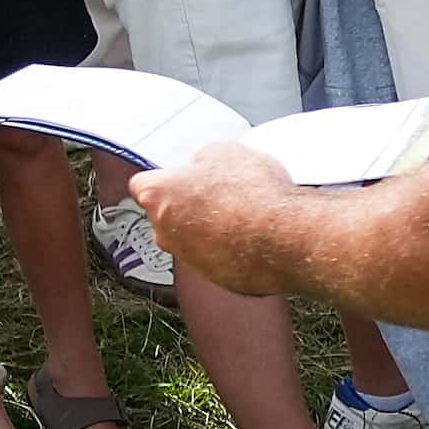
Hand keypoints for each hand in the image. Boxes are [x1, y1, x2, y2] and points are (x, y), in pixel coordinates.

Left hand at [128, 139, 298, 295]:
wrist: (285, 238)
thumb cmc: (253, 195)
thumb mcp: (223, 150)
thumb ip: (199, 157)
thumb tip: (199, 161)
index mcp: (158, 197)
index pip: (142, 185)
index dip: (165, 177)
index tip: (181, 175)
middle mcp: (166, 233)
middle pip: (166, 214)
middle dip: (187, 204)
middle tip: (217, 191)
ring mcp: (190, 259)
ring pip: (192, 238)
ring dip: (210, 227)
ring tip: (242, 212)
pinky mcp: (216, 278)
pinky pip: (217, 257)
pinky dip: (229, 248)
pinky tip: (252, 233)